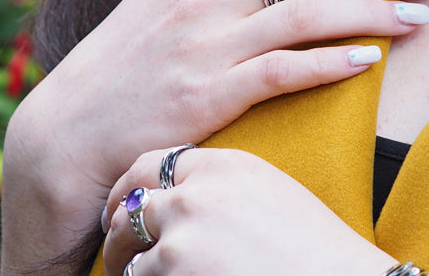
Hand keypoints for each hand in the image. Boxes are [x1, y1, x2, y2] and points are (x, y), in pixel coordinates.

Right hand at [1, 0, 428, 268]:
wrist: (63, 133)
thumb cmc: (119, 67)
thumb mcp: (162, 1)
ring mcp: (207, 42)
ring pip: (307, 13)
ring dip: (370, 10)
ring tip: (418, 13)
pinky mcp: (208, 93)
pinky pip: (284, 69)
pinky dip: (331, 62)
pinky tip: (369, 60)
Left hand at [102, 147, 397, 275]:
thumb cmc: (312, 251)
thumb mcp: (270, 196)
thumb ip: (226, 188)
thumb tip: (188, 201)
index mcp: (225, 163)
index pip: (156, 163)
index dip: (133, 188)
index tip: (125, 208)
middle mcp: (198, 188)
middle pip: (132, 202)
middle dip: (117, 229)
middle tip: (116, 249)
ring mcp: (181, 228)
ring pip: (127, 249)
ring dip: (131, 269)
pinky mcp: (171, 266)